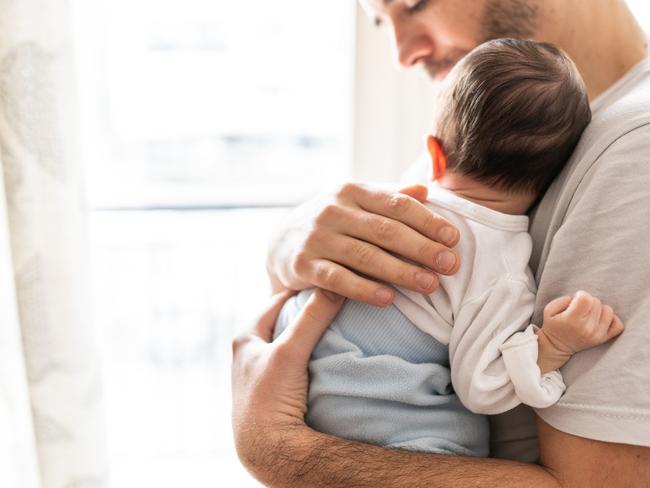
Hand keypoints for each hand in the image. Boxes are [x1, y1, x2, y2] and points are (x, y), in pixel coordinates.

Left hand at [231, 289, 344, 481]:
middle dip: (307, 312)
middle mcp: (249, 352)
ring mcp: (262, 372)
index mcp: (245, 337)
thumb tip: (335, 287)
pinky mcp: (274, 389)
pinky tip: (325, 355)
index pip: (277, 300)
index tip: (327, 282)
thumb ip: (312, 318)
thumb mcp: (290, 352)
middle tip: (334, 302)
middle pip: (284, 320)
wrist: (268, 449)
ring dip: (309, 334)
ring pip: (290, 342)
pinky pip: (295, 362)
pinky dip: (309, 354)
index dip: (302, 291)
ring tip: (334, 326)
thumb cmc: (270, 398)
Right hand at [267, 182, 459, 306]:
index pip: (397, 204)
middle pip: (385, 230)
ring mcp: (317, 237)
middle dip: (422, 248)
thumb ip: (390, 197)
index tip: (454, 239)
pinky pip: (338, 279)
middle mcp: (333, 210)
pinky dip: (364, 289)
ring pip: (365, 256)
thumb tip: (425, 189)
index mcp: (352, 191)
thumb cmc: (333, 223)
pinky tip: (388, 299)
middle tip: (451, 265)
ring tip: (430, 285)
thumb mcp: (357, 203)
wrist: (281, 242)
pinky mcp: (303, 265)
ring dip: (401, 271)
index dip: (428, 221)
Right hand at [537, 291, 623, 371]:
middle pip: (596, 302)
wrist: (556, 346)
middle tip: (579, 308)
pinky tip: (600, 319)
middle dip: (588, 301)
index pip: (586, 298)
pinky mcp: (603, 339)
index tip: (575, 300)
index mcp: (572, 320)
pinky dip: (611, 319)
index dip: (580, 295)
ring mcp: (597, 334)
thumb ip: (563, 299)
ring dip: (599, 309)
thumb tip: (580, 298)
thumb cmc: (553, 325)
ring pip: (608, 310)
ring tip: (589, 314)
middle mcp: (587, 328)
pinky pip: (618, 324)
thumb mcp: (549, 310)